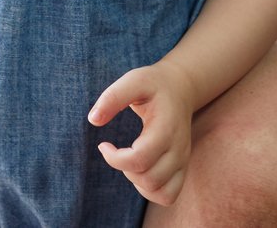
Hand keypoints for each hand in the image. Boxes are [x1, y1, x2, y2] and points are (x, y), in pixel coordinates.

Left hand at [88, 62, 196, 205]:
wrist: (180, 88)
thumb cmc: (153, 85)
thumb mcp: (133, 80)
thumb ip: (113, 97)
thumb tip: (93, 120)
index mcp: (166, 128)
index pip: (141, 159)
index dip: (115, 158)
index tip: (103, 145)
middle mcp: (178, 148)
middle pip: (150, 179)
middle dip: (124, 169)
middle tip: (116, 151)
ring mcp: (183, 160)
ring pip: (160, 193)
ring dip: (137, 182)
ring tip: (128, 161)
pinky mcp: (182, 167)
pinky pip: (168, 195)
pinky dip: (150, 191)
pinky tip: (139, 171)